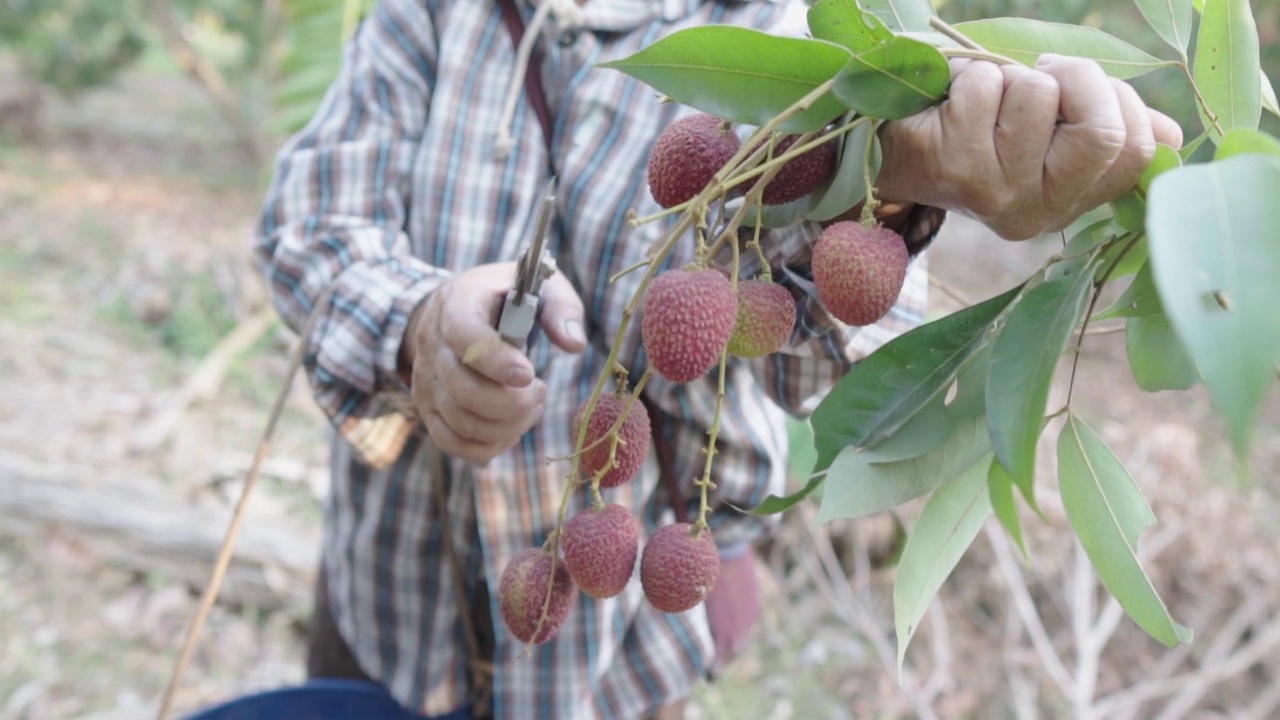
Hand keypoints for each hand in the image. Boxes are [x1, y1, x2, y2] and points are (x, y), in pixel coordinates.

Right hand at [401, 262, 586, 464]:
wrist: (460, 308)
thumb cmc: (508, 298)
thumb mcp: (540, 288)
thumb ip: (562, 309)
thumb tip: (574, 345)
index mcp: (457, 302)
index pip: (464, 335)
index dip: (496, 361)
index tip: (529, 375)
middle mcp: (432, 342)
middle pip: (463, 390)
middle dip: (513, 403)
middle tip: (540, 391)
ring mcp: (425, 379)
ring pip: (460, 422)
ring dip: (507, 426)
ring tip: (531, 406)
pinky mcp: (428, 407)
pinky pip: (451, 442)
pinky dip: (488, 446)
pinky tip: (512, 427)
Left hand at [874, 54, 1183, 239]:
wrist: (896, 148)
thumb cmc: (982, 130)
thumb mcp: (1051, 131)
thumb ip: (1109, 130)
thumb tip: (1169, 137)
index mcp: (1069, 204)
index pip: (1133, 150)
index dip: (1115, 99)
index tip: (1074, 87)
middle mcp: (1035, 213)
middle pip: (1100, 131)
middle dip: (1077, 79)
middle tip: (1041, 74)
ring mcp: (994, 194)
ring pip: (1039, 97)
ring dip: (1011, 76)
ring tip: (985, 100)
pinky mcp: (953, 166)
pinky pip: (989, 87)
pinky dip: (971, 74)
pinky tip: (951, 102)